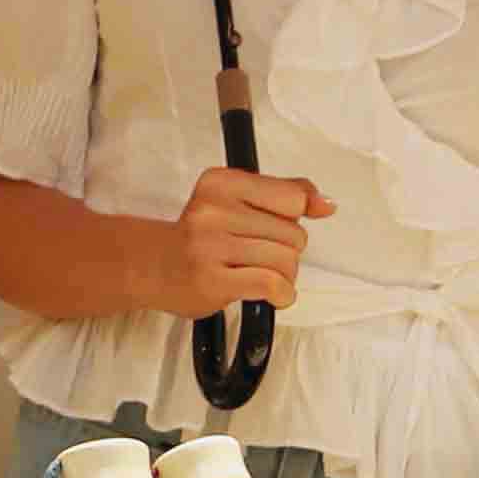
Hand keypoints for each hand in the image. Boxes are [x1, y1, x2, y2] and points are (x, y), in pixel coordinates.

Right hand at [164, 161, 332, 319]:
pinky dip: (282, 294)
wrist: (153, 266)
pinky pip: (271, 284)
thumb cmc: (200, 236)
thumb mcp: (237, 201)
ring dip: (285, 276)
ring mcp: (210, 245)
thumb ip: (284, 195)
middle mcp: (214, 209)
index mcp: (222, 182)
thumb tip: (326, 203)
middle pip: (293, 234)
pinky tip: (274, 295)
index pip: (291, 198)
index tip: (276, 227)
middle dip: (288, 251)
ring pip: (286, 261)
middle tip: (262, 257)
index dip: (293, 218)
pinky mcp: (212, 279)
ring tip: (264, 276)